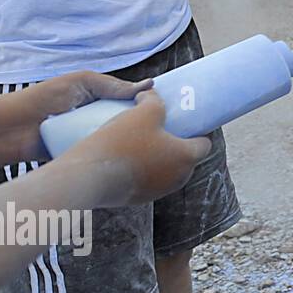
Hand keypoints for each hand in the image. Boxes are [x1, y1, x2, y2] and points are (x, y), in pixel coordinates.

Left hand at [1, 72, 151, 163]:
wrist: (15, 128)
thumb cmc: (44, 99)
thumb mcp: (82, 82)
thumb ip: (113, 84)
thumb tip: (149, 85)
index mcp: (99, 101)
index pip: (130, 104)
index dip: (149, 106)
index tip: (169, 109)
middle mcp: (98, 119)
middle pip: (129, 124)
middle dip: (145, 127)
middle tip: (165, 130)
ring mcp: (92, 138)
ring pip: (120, 141)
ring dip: (131, 143)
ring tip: (151, 146)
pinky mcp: (85, 154)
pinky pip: (105, 155)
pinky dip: (115, 157)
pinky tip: (130, 159)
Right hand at [60, 90, 211, 208]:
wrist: (88, 177)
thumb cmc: (122, 142)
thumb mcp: (144, 112)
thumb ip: (154, 100)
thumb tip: (152, 94)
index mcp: (187, 157)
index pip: (204, 144)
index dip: (196, 131)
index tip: (183, 122)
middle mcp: (179, 178)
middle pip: (185, 157)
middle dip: (175, 143)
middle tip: (159, 128)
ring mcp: (159, 191)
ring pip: (166, 169)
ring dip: (158, 157)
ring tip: (139, 141)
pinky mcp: (139, 198)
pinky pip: (147, 179)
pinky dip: (142, 169)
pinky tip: (126, 157)